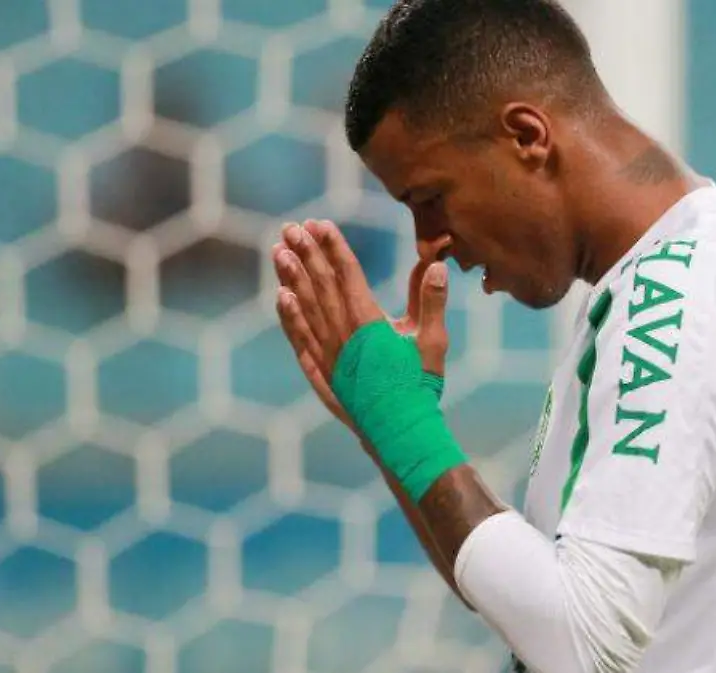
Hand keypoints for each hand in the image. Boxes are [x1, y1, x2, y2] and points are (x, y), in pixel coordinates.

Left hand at [272, 220, 449, 430]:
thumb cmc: (419, 385)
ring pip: (304, 306)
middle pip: (319, 284)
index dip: (332, 246)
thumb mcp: (431, 342)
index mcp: (368, 321)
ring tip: (278, 250)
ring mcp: (327, 352)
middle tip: (291, 227)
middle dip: (305, 253)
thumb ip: (431, 301)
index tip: (320, 223)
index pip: (346, 273)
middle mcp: (341, 332)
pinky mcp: (320, 369)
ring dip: (290, 276)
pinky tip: (280, 297)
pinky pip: (298, 336)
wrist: (397, 431)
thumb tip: (436, 265)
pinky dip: (288, 315)